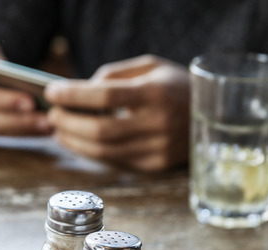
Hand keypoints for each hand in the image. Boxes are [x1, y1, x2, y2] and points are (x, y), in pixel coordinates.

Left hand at [45, 55, 189, 171]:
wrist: (215, 114)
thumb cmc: (176, 85)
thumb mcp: (150, 67)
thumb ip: (114, 76)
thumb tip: (80, 90)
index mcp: (156, 92)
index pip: (105, 95)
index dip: (74, 95)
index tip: (52, 92)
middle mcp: (159, 123)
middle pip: (100, 129)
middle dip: (69, 123)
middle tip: (52, 115)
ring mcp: (159, 148)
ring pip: (104, 151)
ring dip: (74, 141)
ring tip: (59, 130)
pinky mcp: (156, 165)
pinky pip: (116, 161)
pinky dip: (92, 152)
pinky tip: (79, 141)